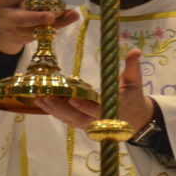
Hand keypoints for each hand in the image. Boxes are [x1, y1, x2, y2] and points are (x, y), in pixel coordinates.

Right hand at [0, 0, 79, 54]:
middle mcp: (6, 17)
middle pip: (22, 18)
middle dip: (37, 17)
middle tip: (52, 15)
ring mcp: (16, 30)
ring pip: (36, 30)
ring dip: (55, 24)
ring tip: (71, 15)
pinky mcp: (25, 39)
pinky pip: (43, 33)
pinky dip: (59, 26)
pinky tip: (71, 18)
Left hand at [37, 49, 153, 131]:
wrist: (135, 119)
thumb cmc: (134, 98)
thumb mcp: (135, 82)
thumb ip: (132, 67)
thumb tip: (135, 51)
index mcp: (113, 110)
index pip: (97, 110)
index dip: (85, 106)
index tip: (73, 98)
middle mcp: (99, 120)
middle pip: (78, 117)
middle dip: (62, 108)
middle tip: (47, 97)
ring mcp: (89, 123)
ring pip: (69, 119)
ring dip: (53, 110)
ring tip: (39, 99)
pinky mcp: (82, 123)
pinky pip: (67, 119)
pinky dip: (54, 112)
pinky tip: (42, 103)